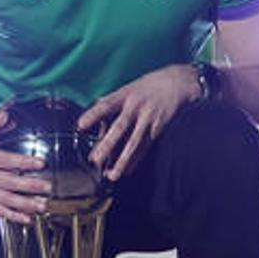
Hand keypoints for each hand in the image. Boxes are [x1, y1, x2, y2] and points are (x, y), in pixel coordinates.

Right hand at [0, 111, 53, 223]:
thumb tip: (7, 116)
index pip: (5, 160)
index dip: (23, 162)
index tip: (41, 163)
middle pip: (7, 182)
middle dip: (29, 186)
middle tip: (47, 187)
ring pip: (3, 199)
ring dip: (24, 204)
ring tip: (41, 206)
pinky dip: (11, 216)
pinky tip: (27, 219)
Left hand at [77, 64, 200, 181]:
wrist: (178, 83)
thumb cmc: (150, 84)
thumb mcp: (130, 86)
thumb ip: (114, 98)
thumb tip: (95, 107)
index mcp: (126, 94)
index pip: (106, 104)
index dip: (93, 114)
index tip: (80, 125)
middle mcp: (136, 106)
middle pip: (120, 127)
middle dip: (107, 144)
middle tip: (95, 159)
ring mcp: (148, 118)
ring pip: (134, 143)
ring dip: (123, 160)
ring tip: (112, 175)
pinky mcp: (158, 128)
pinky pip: (145, 147)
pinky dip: (135, 160)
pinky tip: (127, 171)